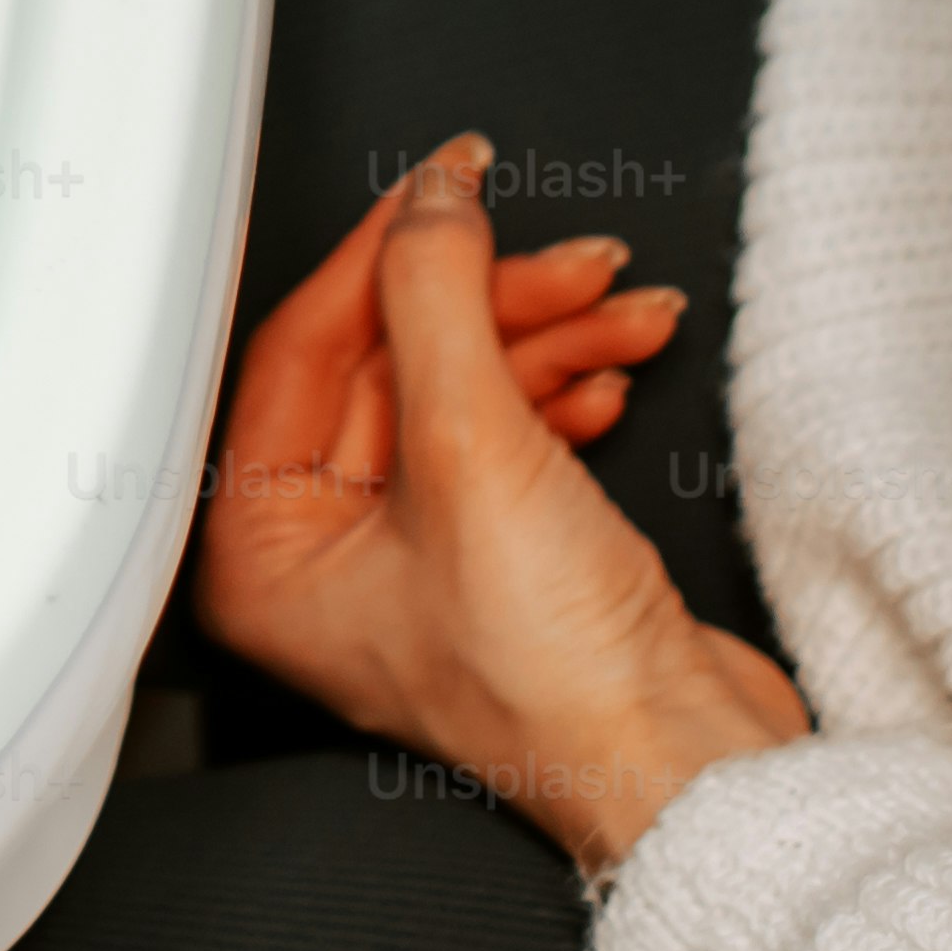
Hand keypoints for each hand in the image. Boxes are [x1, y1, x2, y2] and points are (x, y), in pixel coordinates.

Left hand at [195, 135, 811, 869]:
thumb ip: (439, 295)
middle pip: (392, 361)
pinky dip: (562, 393)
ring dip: (549, 337)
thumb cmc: (558, 683)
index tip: (444, 181)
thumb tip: (431, 197)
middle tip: (567, 257)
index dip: (382, 253)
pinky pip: (509, 435)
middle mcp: (321, 558)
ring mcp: (413, 559)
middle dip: (493, 300)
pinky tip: (609, 375)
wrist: (690, 768)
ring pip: (463, 390)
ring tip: (620, 308)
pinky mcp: (498, 559)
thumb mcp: (474, 446)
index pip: (303, 349)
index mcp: (261, 551)